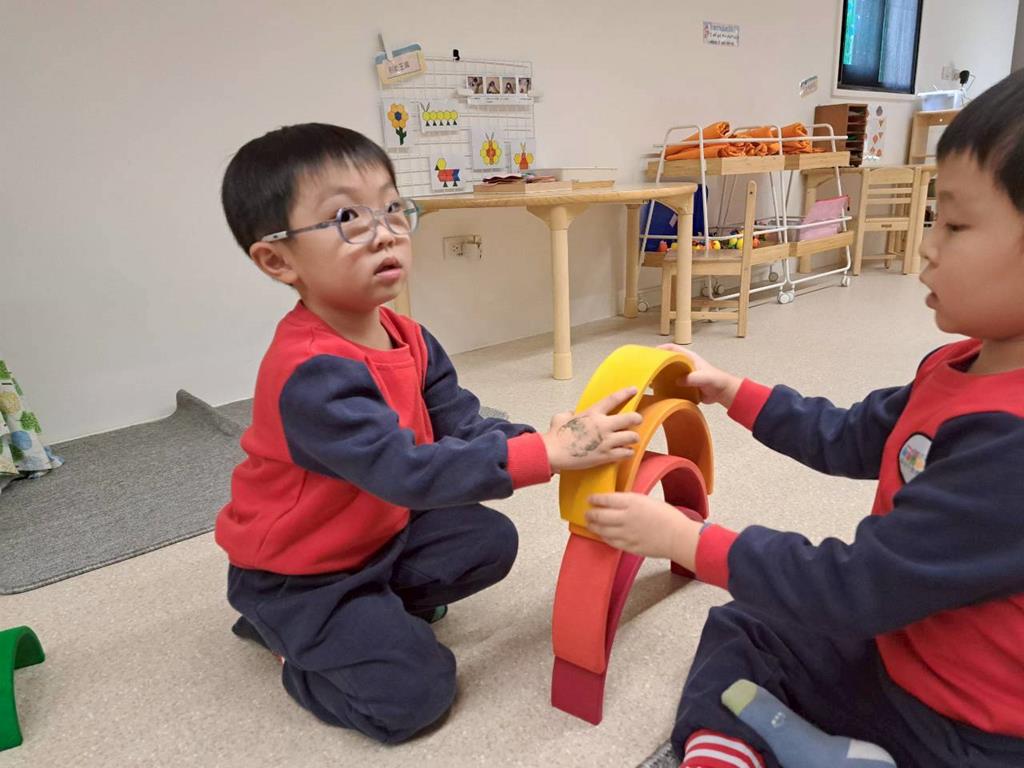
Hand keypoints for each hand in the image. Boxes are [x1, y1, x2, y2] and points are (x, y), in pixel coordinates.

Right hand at [543, 387, 641, 472]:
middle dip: (637, 419)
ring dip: (633, 438)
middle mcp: (602, 425)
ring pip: (632, 437)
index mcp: (592, 413)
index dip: (626, 393)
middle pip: (631, 418)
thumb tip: (571, 414)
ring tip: (630, 439)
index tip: (634, 390)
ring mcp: (606, 441)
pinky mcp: (605, 455)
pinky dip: (627, 452)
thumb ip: (569, 414)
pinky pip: (626, 453)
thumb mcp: (561, 418)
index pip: (613, 399)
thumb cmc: (556, 436)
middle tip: (637, 420)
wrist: (553, 453)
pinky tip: (626, 452)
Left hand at [585, 492, 702, 569]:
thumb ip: (630, 501)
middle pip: (599, 515)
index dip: (595, 499)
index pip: (605, 499)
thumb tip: (615, 502)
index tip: (590, 499)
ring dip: (593, 526)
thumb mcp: (647, 500)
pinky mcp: (628, 546)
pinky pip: (610, 542)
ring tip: (590, 524)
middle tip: (587, 513)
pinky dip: (604, 537)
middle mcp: (625, 517)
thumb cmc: (667, 516)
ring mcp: (626, 533)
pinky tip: (602, 535)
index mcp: (631, 502)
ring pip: (602, 530)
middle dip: (590, 514)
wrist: (678, 536)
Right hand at [658, 345, 741, 407]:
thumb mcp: (704, 377)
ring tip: (650, 380)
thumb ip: (692, 378)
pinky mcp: (684, 385)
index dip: (662, 349)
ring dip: (660, 376)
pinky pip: (672, 385)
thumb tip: (678, 381)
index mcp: (689, 358)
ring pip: (668, 373)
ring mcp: (684, 375)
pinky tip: (658, 392)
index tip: (651, 353)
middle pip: (668, 360)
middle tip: (647, 368)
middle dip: (658, 363)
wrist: (723, 393)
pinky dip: (665, 387)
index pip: (673, 348)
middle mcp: (684, 365)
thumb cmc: (716, 380)